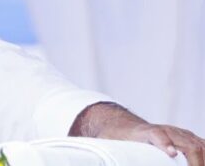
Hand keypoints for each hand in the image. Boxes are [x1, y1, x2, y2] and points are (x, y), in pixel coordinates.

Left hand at [72, 102, 204, 165]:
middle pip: (185, 142)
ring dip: (202, 158)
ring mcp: (177, 133)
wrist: (121, 125)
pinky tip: (203, 163)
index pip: (157, 135)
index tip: (171, 153)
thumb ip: (107, 153)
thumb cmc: (116, 138)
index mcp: (144, 132)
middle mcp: (164, 130)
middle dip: (194, 160)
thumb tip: (93, 158)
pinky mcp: (185, 137)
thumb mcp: (108, 145)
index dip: (165, 143)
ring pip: (197, 144)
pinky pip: (201, 144)